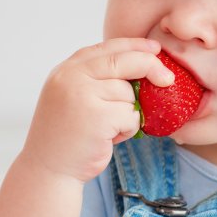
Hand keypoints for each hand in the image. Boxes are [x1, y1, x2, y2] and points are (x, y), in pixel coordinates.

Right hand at [18, 38, 173, 182]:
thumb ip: (97, 78)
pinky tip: (109, 138)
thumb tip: (141, 62)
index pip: (107, 47)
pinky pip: (131, 115)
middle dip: (151, 67)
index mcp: (67, 69)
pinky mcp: (97, 116)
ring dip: (128, 112)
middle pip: (123, 61)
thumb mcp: (74, 96)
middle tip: (168, 79)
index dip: (135, 46)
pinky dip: (128, 129)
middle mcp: (71, 77)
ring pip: (129, 93)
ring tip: (108, 128)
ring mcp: (83, 95)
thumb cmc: (68, 135)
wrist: (48, 169)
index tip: (155, 49)